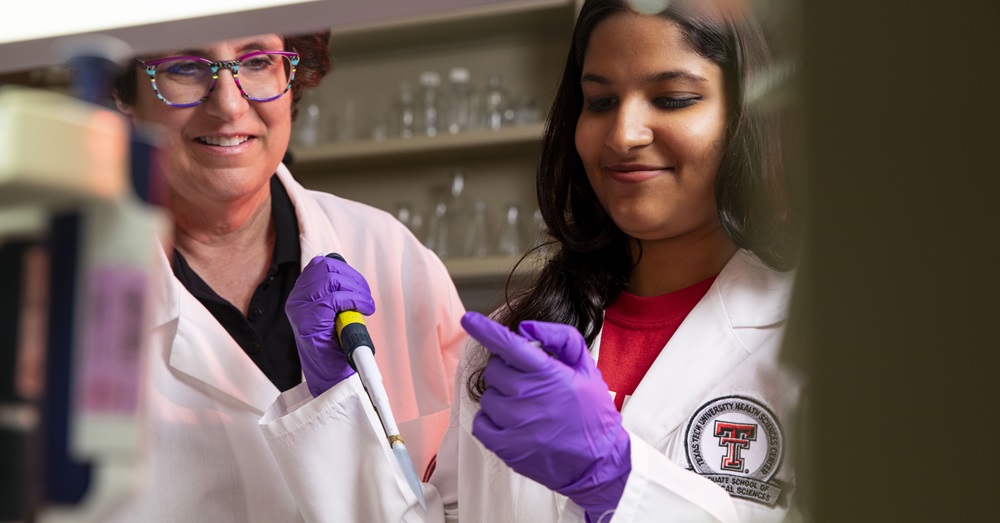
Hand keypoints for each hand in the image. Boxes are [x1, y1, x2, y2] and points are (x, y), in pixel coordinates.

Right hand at [285, 255, 375, 396]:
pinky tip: (365, 310)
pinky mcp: (309, 320)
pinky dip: (356, 301)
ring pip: (333, 281)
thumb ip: (334, 294)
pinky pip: (337, 298)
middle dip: (354, 279)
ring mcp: (300, 310)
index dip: (344, 269)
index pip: (319, 265)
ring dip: (358, 290)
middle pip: (327, 268)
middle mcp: (296, 300)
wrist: (330, 376)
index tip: (357, 284)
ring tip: (366, 305)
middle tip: (366, 297)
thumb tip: (350, 277)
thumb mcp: (332, 314)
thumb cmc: (335, 345)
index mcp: (300, 296)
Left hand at [461, 311, 630, 518]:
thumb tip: (526, 329)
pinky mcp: (506, 447)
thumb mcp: (587, 368)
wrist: (599, 461)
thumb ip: (560, 339)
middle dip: (507, 371)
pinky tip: (511, 423)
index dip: (485, 329)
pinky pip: (480, 423)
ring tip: (525, 408)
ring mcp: (515, 423)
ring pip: (488, 396)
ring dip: (501, 397)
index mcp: (547, 374)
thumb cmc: (592, 413)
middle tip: (529, 384)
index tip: (469, 320)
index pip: (508, 345)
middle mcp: (527, 396)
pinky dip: (490, 420)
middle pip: (494, 370)